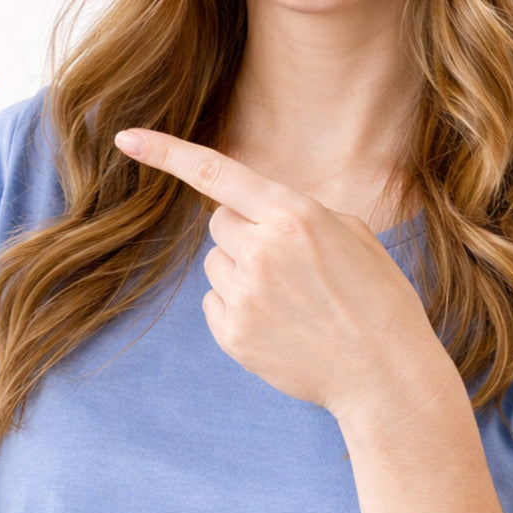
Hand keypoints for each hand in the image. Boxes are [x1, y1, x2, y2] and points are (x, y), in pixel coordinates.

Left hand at [114, 127, 445, 424]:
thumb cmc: (376, 297)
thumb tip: (252, 211)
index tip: (125, 137)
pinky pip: (214, 302)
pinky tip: (279, 324)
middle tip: (290, 263)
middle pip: (220, 223)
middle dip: (245, 233)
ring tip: (292, 299)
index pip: (217, 173)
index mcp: (294, 214)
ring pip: (216, 263)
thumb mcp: (350, 233)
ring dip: (242, 271)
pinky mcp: (233, 334)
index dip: (166, 153)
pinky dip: (237, 308)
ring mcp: (244, 295)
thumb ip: (295, 212)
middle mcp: (262, 249)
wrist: (386, 375)